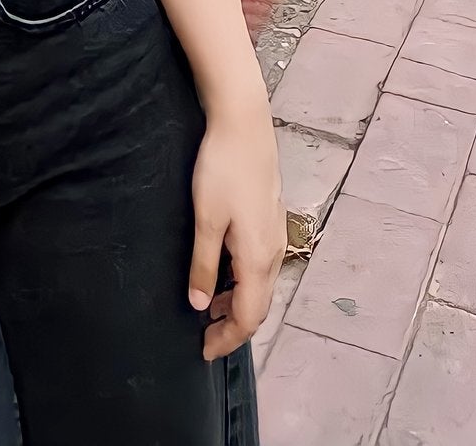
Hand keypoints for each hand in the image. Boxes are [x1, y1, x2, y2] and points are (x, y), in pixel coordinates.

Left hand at [188, 100, 285, 360]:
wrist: (244, 123)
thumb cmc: (222, 167)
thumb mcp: (206, 219)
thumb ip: (204, 265)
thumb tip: (200, 305)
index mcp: (258, 258)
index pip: (248, 317)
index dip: (227, 339)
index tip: (204, 352)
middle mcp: (273, 252)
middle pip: (258, 306)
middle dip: (233, 326)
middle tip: (205, 337)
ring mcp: (274, 234)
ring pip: (260, 285)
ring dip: (238, 302)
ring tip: (208, 307)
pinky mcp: (269, 218)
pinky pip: (260, 265)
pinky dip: (242, 280)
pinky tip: (222, 272)